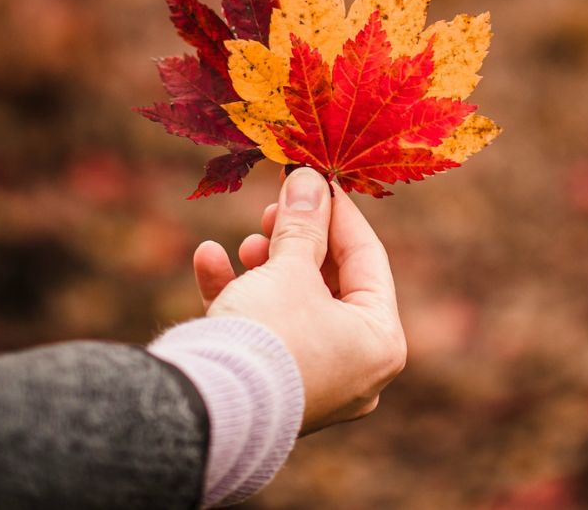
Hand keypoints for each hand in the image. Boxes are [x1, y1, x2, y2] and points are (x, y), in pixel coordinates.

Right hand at [191, 168, 406, 434]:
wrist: (207, 409)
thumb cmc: (268, 335)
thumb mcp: (288, 268)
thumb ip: (302, 222)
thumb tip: (308, 179)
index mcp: (380, 342)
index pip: (368, 259)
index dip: (339, 213)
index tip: (316, 178)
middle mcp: (355, 369)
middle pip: (330, 284)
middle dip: (297, 240)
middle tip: (273, 208)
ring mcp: (313, 383)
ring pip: (294, 306)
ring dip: (266, 265)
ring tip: (247, 243)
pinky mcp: (269, 389)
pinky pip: (262, 332)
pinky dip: (239, 295)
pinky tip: (208, 258)